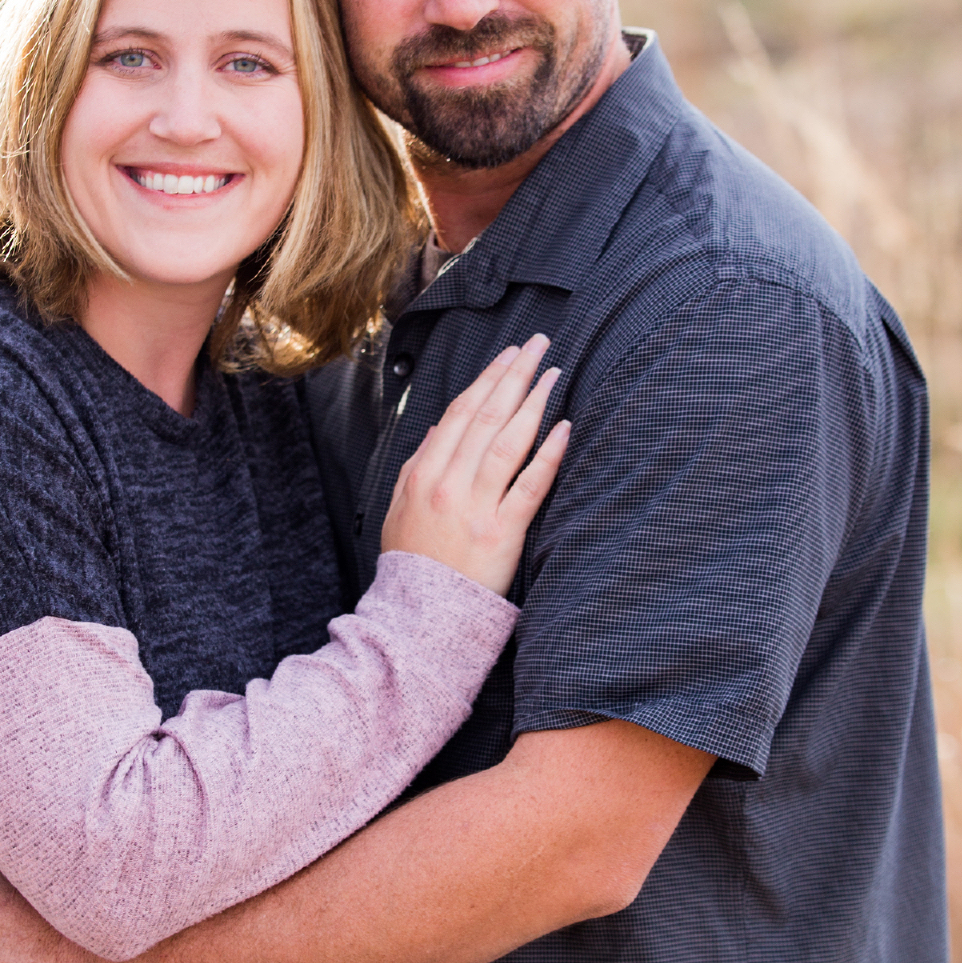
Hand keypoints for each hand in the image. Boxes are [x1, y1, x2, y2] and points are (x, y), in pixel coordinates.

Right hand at [380, 334, 567, 594]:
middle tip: (539, 346)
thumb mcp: (397, 509)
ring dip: (533, 403)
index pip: (459, 414)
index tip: (508, 355)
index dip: (487, 380)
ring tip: (554, 375)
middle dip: (514, 376)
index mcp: (422, 474)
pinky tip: (564, 428)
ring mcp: (475, 508)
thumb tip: (438, 428)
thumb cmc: (413, 564)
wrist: (419, 617)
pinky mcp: (502, 533)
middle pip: (486, 418)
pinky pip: (529, 486)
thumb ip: (417, 466)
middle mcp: (448, 485)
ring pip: (508, 443)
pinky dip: (547, 454)